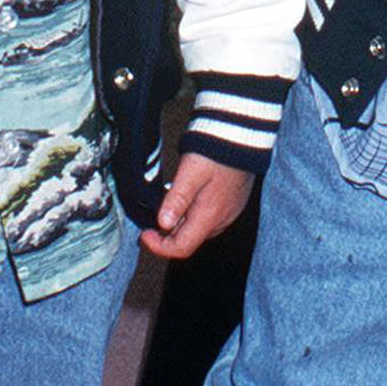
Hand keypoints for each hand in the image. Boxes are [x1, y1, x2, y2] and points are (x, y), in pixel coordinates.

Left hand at [140, 152, 255, 261]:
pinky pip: (209, 219)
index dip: (159, 247)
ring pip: (198, 230)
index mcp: (209, 216)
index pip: (181, 248)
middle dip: (167, 236)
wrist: (241, 137)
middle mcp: (221, 220)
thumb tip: (163, 224)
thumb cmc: (215, 153)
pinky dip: (193, 216)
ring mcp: (228, 213)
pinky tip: (187, 199)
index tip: (145, 234)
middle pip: (189, 241)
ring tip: (167, 206)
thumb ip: (177, 199)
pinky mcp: (232, 204)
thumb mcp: (190, 173)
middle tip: (150, 222)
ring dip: (180, 225)